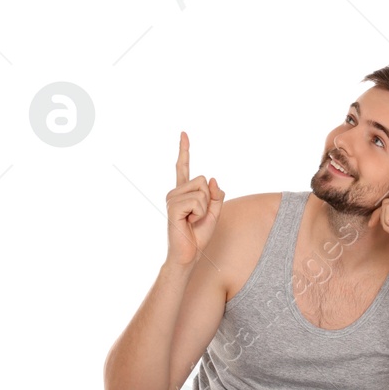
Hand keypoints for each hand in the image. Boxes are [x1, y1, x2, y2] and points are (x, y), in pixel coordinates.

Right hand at [166, 131, 224, 266]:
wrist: (188, 255)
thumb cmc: (199, 236)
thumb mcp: (214, 213)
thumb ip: (216, 195)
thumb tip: (212, 178)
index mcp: (183, 192)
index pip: (183, 167)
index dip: (184, 150)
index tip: (183, 133)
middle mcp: (175, 192)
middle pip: (203, 179)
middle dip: (208, 199)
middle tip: (197, 217)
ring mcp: (172, 198)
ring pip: (202, 190)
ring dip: (204, 208)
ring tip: (192, 221)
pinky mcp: (173, 206)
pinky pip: (198, 201)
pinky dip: (200, 213)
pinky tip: (189, 222)